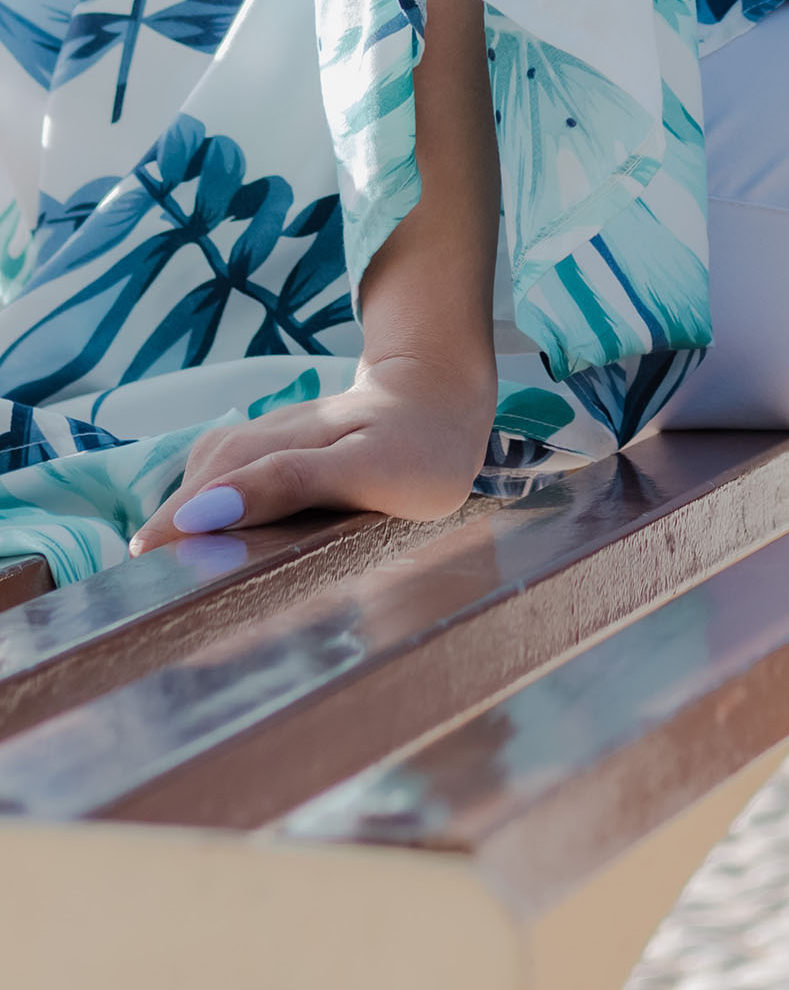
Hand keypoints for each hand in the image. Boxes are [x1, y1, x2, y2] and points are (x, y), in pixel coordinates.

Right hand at [129, 348, 496, 550]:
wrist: (444, 394)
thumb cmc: (421, 445)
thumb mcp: (369, 470)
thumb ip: (291, 484)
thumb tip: (205, 510)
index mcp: (281, 447)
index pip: (208, 494)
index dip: (174, 534)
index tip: (144, 578)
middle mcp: (263, 437)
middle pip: (199, 485)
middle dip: (168, 534)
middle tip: (144, 595)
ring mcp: (268, 438)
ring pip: (207, 475)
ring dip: (181, 519)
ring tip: (163, 573)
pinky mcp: (275, 445)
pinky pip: (225, 472)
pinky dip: (207, 504)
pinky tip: (203, 536)